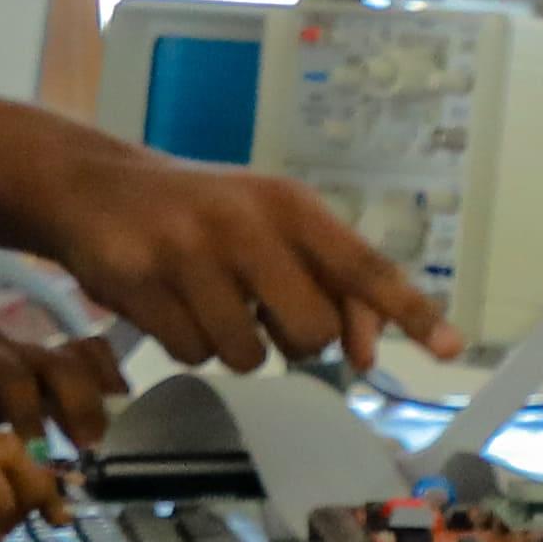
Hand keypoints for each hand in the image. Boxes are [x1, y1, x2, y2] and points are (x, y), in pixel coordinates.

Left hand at [0, 317, 131, 446]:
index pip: (10, 377)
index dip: (30, 417)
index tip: (40, 458)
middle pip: (52, 363)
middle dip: (73, 409)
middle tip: (82, 453)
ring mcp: (17, 347)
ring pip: (75, 354)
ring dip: (93, 399)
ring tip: (93, 441)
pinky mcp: (33, 361)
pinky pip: (82, 354)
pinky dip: (103, 377)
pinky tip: (113, 407)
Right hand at [40, 151, 441, 374]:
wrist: (92, 185)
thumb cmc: (201, 215)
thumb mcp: (268, 229)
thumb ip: (325, 281)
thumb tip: (368, 352)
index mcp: (288, 204)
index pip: (361, 264)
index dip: (407, 309)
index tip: (450, 348)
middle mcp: (244, 222)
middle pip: (310, 333)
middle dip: (293, 341)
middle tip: (263, 312)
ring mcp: (188, 251)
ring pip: (246, 355)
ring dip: (232, 345)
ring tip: (206, 300)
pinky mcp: (138, 281)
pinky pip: (190, 354)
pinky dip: (185, 342)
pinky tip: (167, 302)